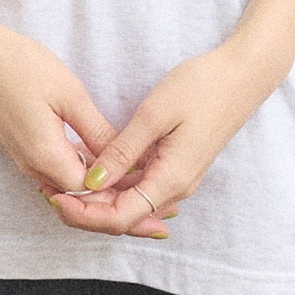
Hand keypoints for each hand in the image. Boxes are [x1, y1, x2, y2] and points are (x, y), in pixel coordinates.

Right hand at [0, 21, 171, 238]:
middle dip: (123, 213)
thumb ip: (96, 130)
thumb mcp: (68, 94)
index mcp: (47, 158)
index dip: (130, 201)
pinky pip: (61, 177)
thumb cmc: (20, 66)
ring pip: (73, 193)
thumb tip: (125, 158)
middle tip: (162, 221)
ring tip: (143, 198)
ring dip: (107, 199)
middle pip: (84, 205)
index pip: (95, 197)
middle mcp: (35, 169)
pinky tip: (110, 174)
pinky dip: (89, 183)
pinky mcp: (25, 149)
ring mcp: (27, 160)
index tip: (164, 209)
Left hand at [44, 40, 280, 238]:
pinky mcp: (179, 165)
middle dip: (87, 211)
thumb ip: (122, 152)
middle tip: (52, 190)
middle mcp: (176, 188)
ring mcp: (179, 178)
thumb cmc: (201, 87)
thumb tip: (91, 184)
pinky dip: (117, 185)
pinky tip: (97, 169)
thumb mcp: (155, 114)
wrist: (242, 75)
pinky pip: (142, 187)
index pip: (120, 219)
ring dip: (100, 199)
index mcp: (170, 179)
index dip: (85, 215)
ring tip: (67, 180)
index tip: (55, 196)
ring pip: (132, 204)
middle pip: (124, 217)